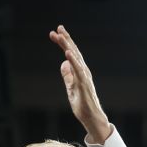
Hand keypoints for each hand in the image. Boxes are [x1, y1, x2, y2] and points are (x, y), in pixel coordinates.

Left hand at [48, 25, 111, 143]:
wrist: (91, 118)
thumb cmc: (82, 104)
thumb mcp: (71, 88)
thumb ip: (67, 76)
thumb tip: (63, 63)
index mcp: (79, 72)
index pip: (71, 54)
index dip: (64, 43)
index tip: (55, 34)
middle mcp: (83, 71)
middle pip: (73, 52)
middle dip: (65, 40)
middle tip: (57, 28)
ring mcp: (84, 77)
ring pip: (76, 58)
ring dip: (68, 46)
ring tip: (61, 35)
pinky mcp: (84, 85)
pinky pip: (78, 71)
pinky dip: (73, 61)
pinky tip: (67, 53)